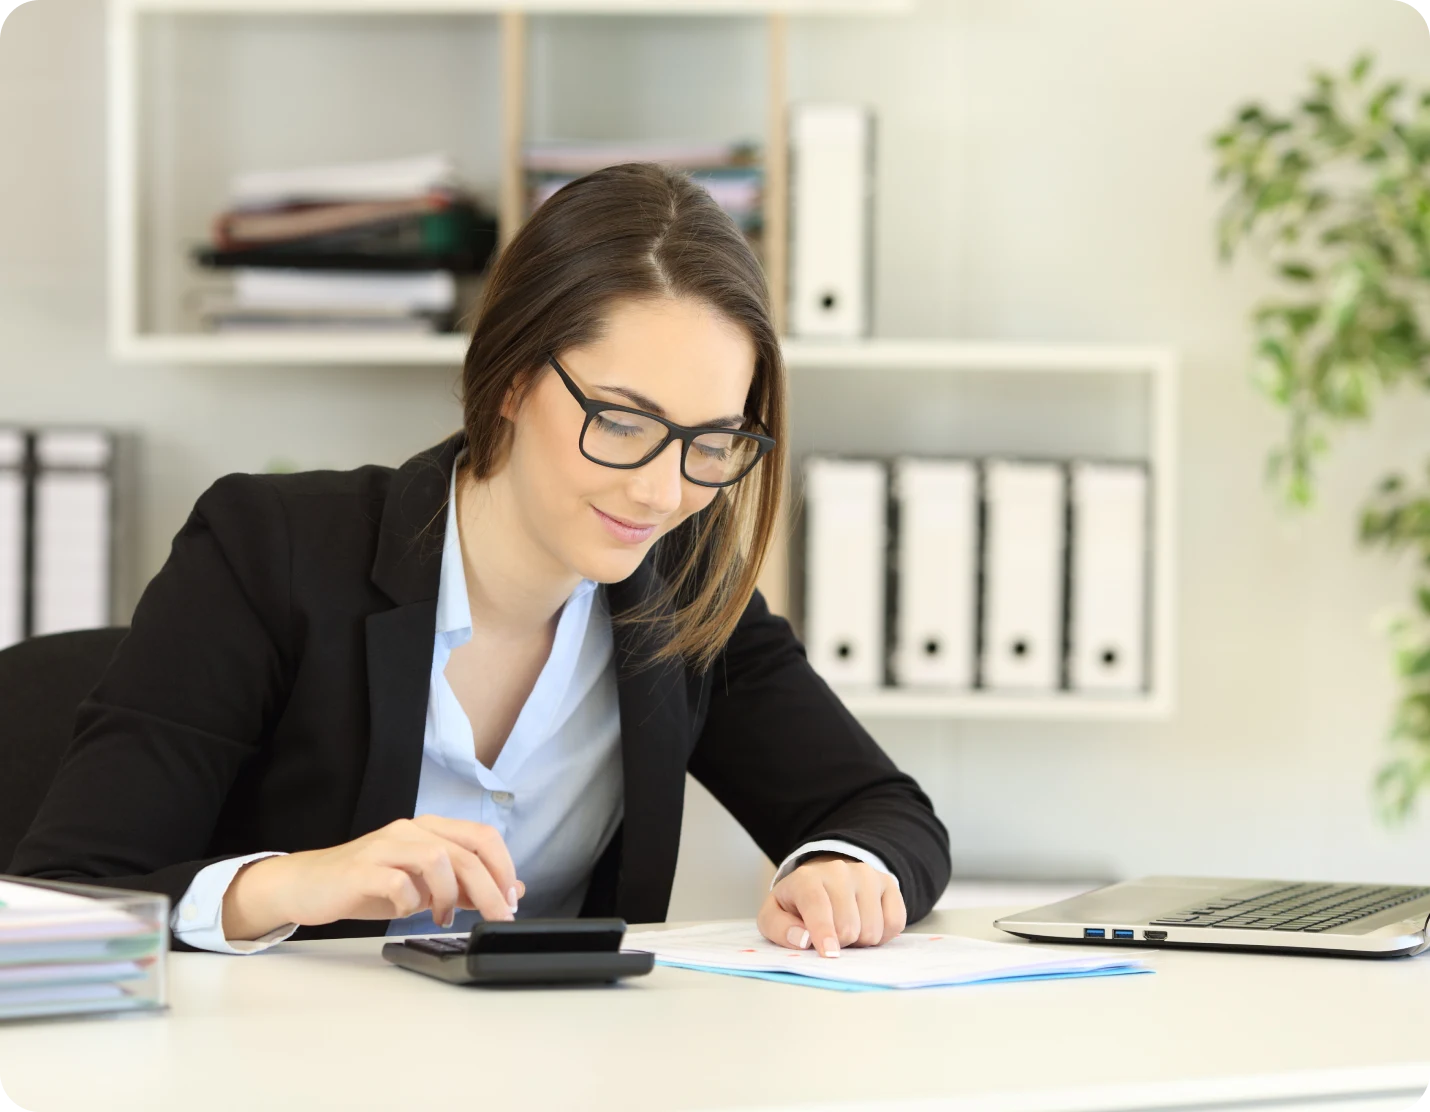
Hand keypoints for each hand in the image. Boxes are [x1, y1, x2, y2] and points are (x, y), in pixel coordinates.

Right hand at [222, 815, 525, 941]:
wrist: (307, 884)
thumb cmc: (367, 884)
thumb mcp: (423, 885)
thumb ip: (465, 886)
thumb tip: (511, 890)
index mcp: (429, 829)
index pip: (482, 836)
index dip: (503, 867)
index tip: (511, 900)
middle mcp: (410, 830)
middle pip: (466, 852)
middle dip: (490, 889)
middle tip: (497, 918)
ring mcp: (385, 847)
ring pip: (438, 859)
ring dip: (450, 895)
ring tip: (443, 917)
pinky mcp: (362, 869)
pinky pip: (399, 882)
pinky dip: (412, 902)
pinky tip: (407, 912)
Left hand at [756, 853, 905, 957]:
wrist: (823, 881)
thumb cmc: (797, 905)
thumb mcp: (774, 916)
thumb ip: (779, 928)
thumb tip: (804, 940)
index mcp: (807, 878)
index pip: (817, 904)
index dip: (823, 931)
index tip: (829, 953)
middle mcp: (839, 871)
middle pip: (849, 926)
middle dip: (840, 942)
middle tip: (830, 937)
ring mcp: (867, 875)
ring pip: (873, 928)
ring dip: (860, 941)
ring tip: (846, 929)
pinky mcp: (888, 883)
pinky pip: (896, 922)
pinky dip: (882, 935)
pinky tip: (866, 925)